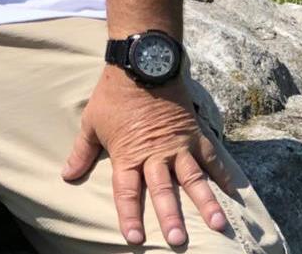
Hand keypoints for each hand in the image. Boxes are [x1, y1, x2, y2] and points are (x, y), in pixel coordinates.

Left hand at [61, 67, 232, 246]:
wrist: (141, 65)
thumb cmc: (113, 95)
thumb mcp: (91, 123)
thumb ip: (82, 153)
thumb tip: (66, 176)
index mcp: (128, 155)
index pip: (127, 192)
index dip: (130, 216)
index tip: (135, 238)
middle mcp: (156, 155)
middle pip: (163, 191)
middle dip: (171, 217)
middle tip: (178, 240)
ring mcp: (179, 145)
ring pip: (193, 179)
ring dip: (205, 202)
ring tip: (217, 225)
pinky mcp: (194, 134)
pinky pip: (212, 158)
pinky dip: (224, 174)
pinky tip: (235, 192)